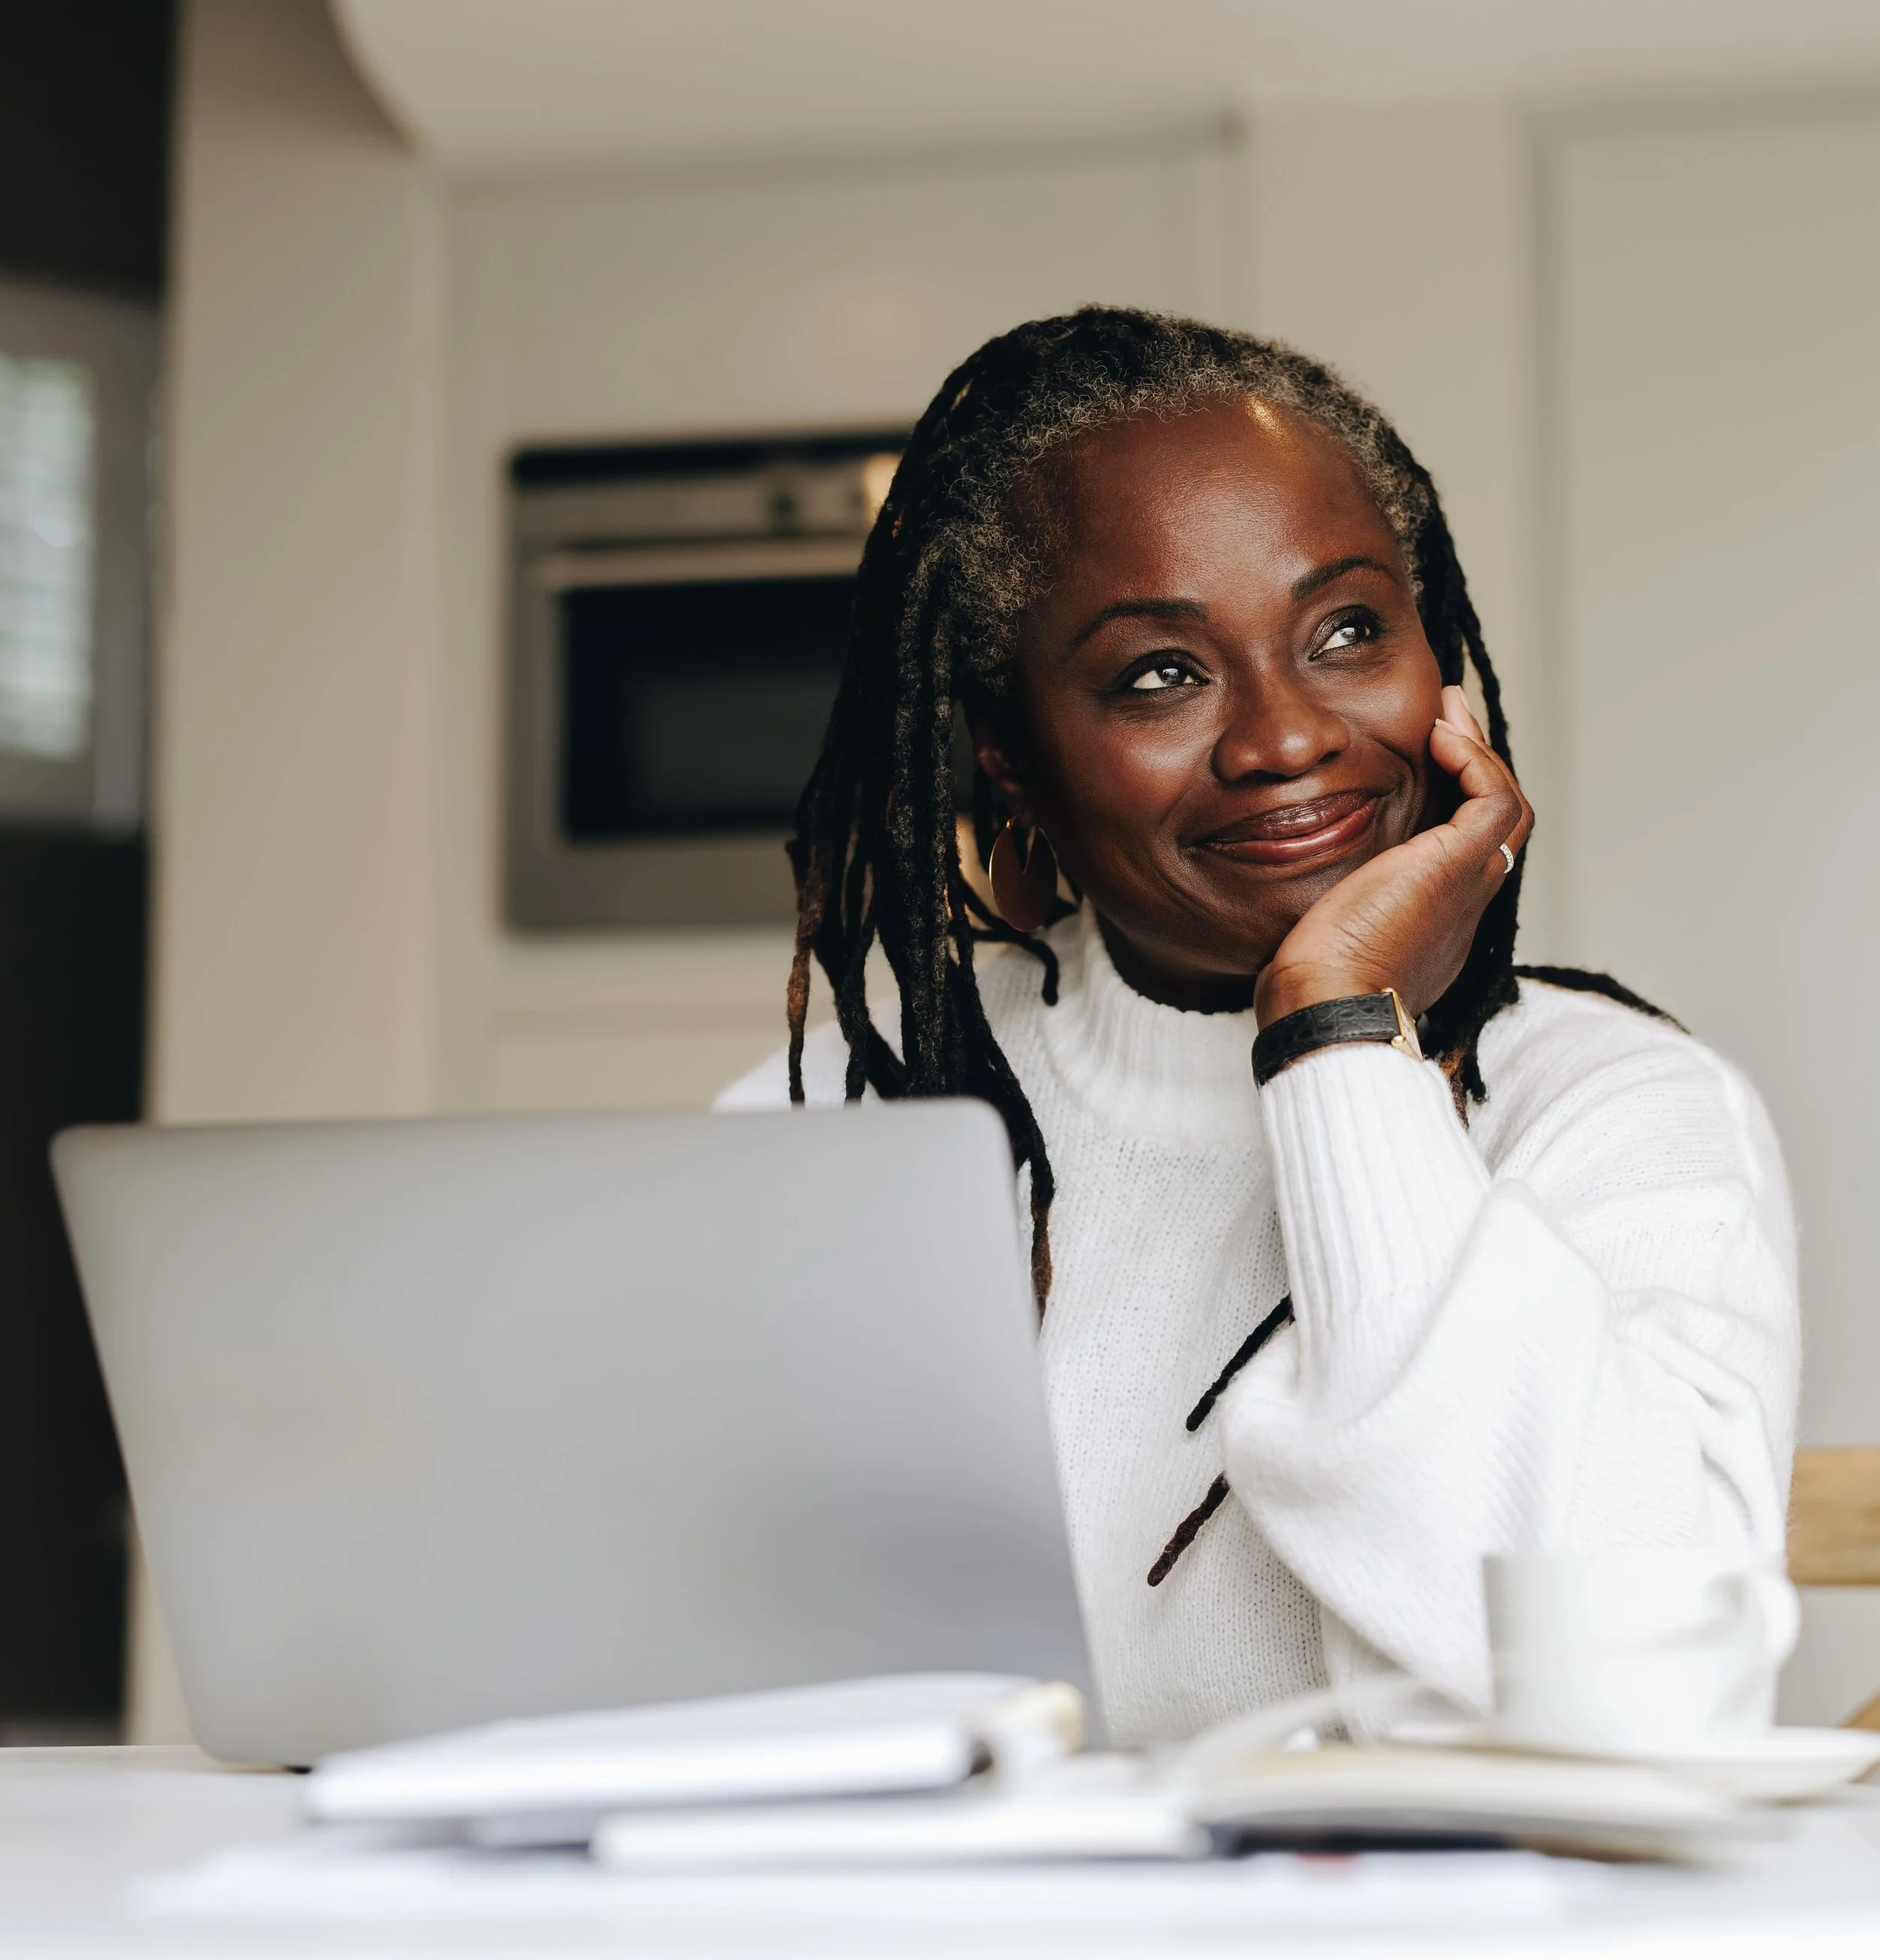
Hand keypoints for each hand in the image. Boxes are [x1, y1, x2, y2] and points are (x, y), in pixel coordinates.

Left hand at [1254, 686, 1533, 1025]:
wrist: (1327, 1005)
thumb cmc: (1308, 984)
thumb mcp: (1318, 928)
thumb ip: (1321, 900)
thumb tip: (1286, 872)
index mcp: (1430, 919)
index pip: (1456, 848)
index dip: (1447, 799)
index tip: (1421, 757)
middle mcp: (1461, 903)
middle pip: (1490, 823)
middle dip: (1471, 765)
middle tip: (1445, 719)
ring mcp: (1467, 885)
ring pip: (1504, 809)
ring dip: (1479, 753)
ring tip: (1448, 712)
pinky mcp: (1458, 868)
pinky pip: (1494, 801)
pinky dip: (1475, 761)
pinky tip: (1439, 736)